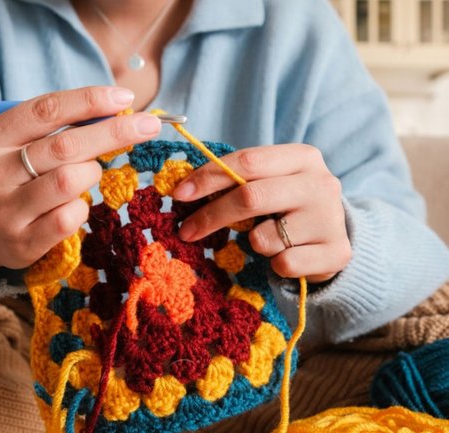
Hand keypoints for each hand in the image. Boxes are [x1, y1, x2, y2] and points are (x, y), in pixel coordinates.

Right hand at [0, 86, 160, 272]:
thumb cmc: (16, 179)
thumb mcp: (22, 147)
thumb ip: (59, 129)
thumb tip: (116, 111)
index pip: (45, 111)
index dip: (89, 101)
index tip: (125, 98)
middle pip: (64, 145)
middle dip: (112, 132)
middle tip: (148, 126)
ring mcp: (4, 211)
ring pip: (69, 181)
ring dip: (92, 173)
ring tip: (88, 174)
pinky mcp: (21, 242)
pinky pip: (69, 217)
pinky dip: (82, 207)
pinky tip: (75, 205)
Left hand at [172, 144, 351, 282]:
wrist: (333, 236)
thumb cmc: (287, 206)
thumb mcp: (268, 183)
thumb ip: (236, 180)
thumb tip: (183, 189)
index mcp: (302, 157)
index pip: (246, 162)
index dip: (208, 178)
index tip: (178, 194)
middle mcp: (321, 183)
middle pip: (250, 197)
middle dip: (211, 216)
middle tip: (186, 231)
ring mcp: (331, 219)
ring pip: (265, 238)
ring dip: (253, 243)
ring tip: (267, 239)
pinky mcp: (337, 252)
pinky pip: (284, 264)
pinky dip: (275, 265)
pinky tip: (288, 256)